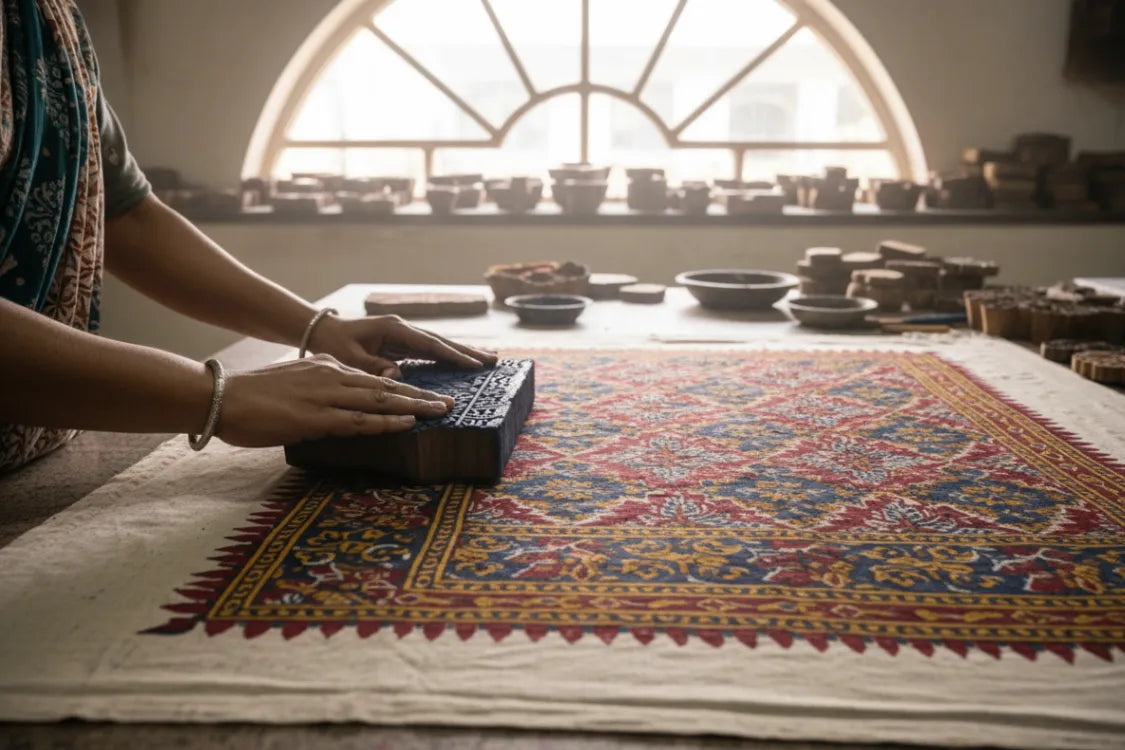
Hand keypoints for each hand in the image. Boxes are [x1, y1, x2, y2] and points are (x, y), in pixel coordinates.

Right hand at [215, 354, 454, 446]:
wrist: (218, 397)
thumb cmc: (250, 397)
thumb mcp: (293, 385)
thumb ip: (318, 391)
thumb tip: (337, 409)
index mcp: (326, 368)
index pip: (373, 377)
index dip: (403, 386)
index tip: (425, 393)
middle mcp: (331, 376)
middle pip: (386, 385)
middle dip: (420, 393)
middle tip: (449, 401)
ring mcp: (325, 396)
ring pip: (381, 400)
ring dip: (415, 406)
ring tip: (442, 411)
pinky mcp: (316, 417)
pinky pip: (360, 420)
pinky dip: (388, 422)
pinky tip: (409, 423)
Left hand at [307, 314, 497, 377]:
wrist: (322, 332)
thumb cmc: (334, 344)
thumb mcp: (349, 358)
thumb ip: (373, 366)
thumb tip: (397, 375)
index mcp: (393, 328)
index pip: (430, 344)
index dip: (453, 355)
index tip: (475, 364)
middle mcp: (403, 329)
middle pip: (441, 341)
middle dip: (467, 351)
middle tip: (493, 360)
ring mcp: (403, 335)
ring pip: (438, 345)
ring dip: (461, 352)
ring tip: (486, 359)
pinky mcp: (402, 343)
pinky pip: (429, 351)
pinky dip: (447, 356)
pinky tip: (461, 361)